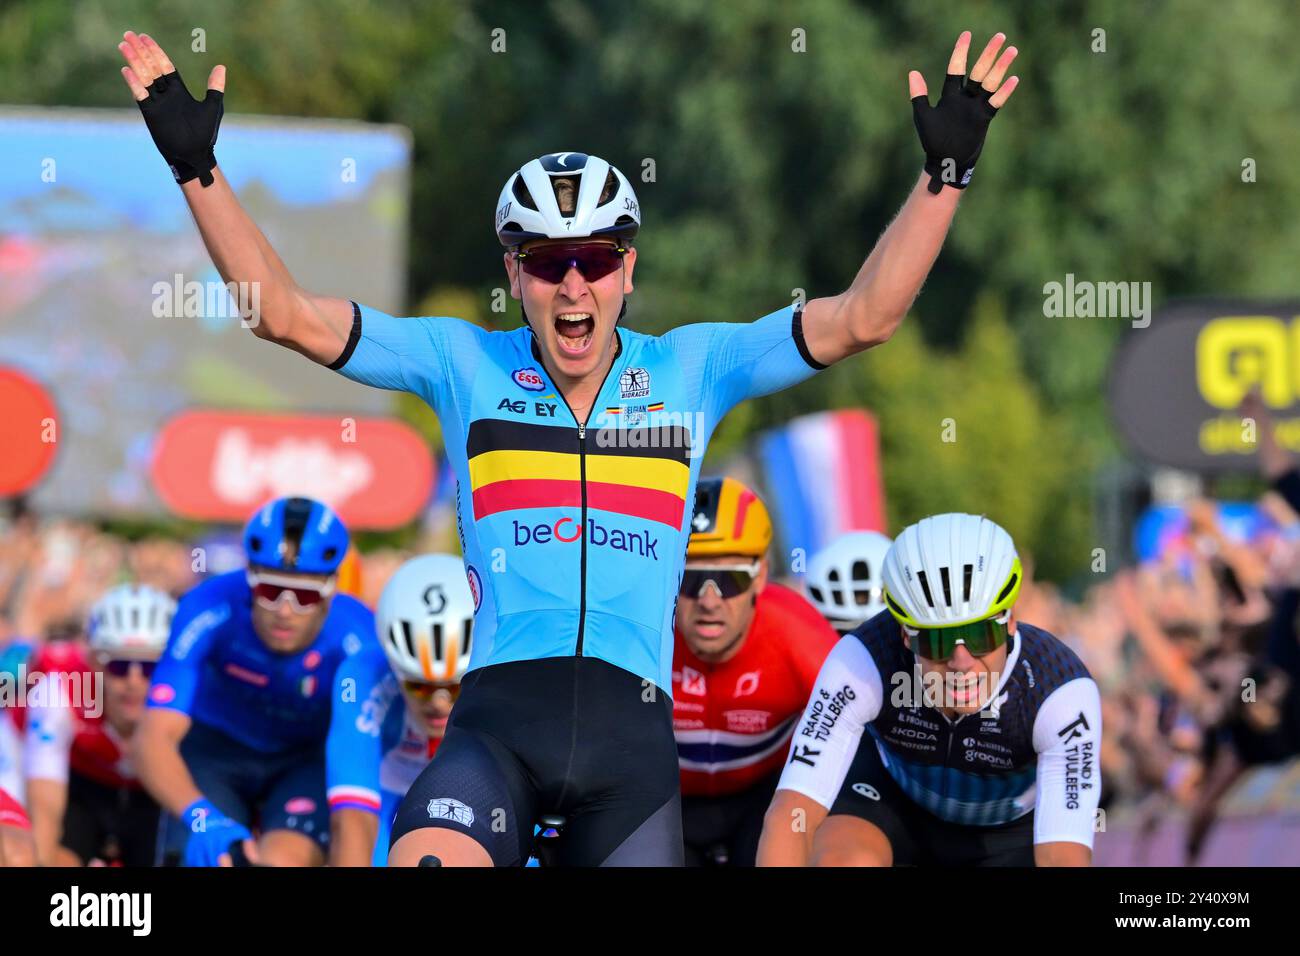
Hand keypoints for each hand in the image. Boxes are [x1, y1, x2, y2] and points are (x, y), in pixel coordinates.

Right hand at [118, 31, 225, 186]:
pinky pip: (141, 95)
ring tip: (124, 46)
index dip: (155, 51)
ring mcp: (157, 103)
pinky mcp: (151, 114)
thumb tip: (221, 66)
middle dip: (141, 51)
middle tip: (129, 34)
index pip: (165, 65)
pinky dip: (134, 83)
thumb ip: (215, 88)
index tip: (144, 37)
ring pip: (143, 78)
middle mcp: (166, 94)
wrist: (195, 155)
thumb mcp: (213, 108)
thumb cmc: (205, 134)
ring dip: (134, 62)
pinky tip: (127, 70)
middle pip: (151, 67)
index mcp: (179, 90)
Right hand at [180, 797, 253, 866]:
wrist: (205, 819)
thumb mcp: (240, 832)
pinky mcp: (190, 850)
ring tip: (213, 866)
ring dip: (206, 866)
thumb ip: (249, 845)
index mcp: (220, 838)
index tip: (229, 868)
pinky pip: (191, 861)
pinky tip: (204, 865)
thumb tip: (255, 860)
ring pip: (199, 863)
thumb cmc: (227, 828)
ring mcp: (197, 846)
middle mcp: (207, 842)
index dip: (225, 864)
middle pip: (210, 862)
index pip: (221, 856)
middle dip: (216, 867)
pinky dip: (197, 864)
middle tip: (224, 867)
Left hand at [910, 31, 1018, 192]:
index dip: (961, 52)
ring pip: (990, 83)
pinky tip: (1013, 79)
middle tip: (1000, 36)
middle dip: (989, 54)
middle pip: (979, 71)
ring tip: (1012, 50)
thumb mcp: (923, 116)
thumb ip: (919, 95)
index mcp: (950, 96)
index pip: (956, 69)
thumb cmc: (933, 141)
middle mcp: (965, 98)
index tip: (966, 34)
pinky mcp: (984, 119)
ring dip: (1001, 67)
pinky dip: (1003, 92)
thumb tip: (913, 72)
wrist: (945, 162)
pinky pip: (995, 103)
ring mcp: (976, 107)